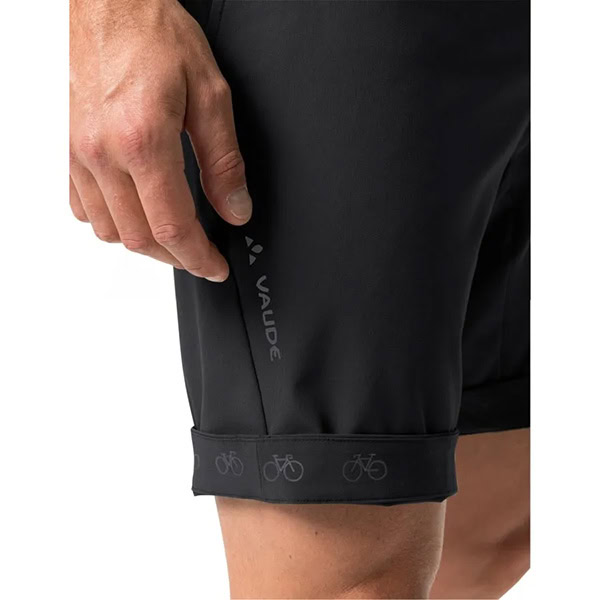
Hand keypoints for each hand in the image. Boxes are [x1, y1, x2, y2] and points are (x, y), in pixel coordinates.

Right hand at [69, 0, 251, 281]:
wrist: (110, 5)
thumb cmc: (154, 35)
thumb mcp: (210, 94)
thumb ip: (224, 161)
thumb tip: (235, 208)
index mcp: (143, 140)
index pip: (173, 227)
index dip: (198, 258)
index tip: (214, 267)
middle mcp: (103, 153)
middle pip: (140, 239)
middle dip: (177, 258)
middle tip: (202, 257)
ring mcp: (80, 154)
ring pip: (111, 231)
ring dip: (146, 244)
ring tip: (175, 238)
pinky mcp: (69, 151)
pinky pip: (85, 209)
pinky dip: (114, 223)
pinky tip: (136, 213)